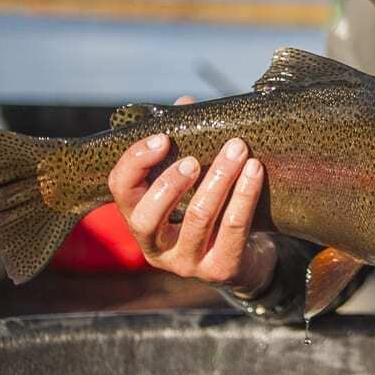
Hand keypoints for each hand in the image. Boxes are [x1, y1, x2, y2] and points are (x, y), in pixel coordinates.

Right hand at [107, 96, 274, 293]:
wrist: (245, 255)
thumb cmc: (212, 208)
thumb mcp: (194, 178)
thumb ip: (186, 143)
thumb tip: (186, 104)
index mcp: (139, 217)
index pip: (120, 189)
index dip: (136, 162)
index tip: (162, 138)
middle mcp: (155, 246)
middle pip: (148, 215)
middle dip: (171, 181)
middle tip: (194, 158)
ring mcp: (186, 262)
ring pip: (198, 219)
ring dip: (219, 179)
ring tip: (238, 150)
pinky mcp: (220, 269)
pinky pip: (233, 230)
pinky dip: (245, 196)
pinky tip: (255, 171)